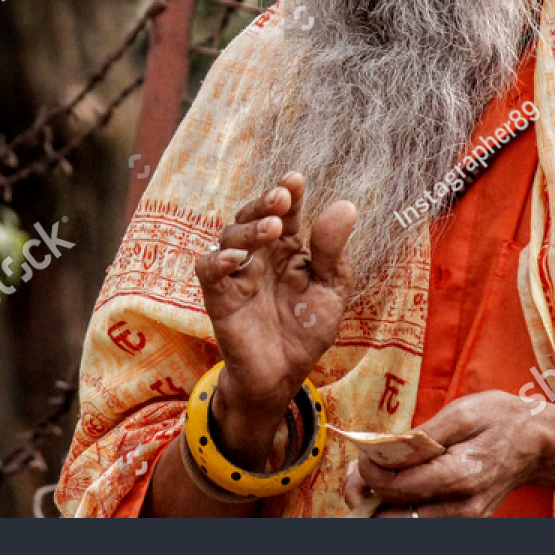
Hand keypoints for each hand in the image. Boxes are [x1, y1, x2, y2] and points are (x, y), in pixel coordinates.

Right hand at [194, 171, 355, 467]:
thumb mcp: (330, 290)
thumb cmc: (306, 330)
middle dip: (265, 203)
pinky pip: (209, 271)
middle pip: (254, 216)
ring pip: (230, 236)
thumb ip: (332, 252)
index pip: (286, 212)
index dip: (289, 193)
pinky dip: (218, 260)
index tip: (296, 179)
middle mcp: (260, 254)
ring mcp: (238, 273)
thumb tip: (345, 205)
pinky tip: (235, 258)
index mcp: (288, 248)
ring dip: (249, 228)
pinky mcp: (219, 297)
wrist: (283, 376)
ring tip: (271, 227)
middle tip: (282, 197)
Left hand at [341, 390, 554, 517]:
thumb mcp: (462, 412)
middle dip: (366, 496)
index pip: (401, 488)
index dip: (370, 473)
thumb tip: (386, 449)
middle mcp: (463, 508)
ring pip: (405, 525)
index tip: (363, 453)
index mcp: (461, 476)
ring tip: (369, 479)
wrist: (538, 442)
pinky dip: (398, 507)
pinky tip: (391, 485)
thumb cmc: (500, 419)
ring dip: (378, 506)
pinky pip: (420, 521)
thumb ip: (422, 435)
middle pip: (396, 518)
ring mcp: (463, 519)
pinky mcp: (462, 520)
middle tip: (356, 472)